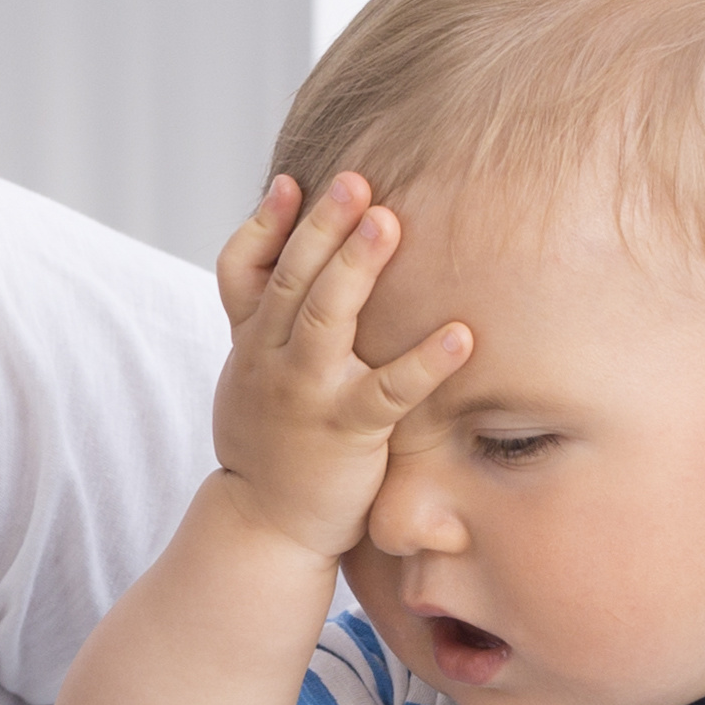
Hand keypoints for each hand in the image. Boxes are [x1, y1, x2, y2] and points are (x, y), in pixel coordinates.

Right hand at [203, 173, 474, 557]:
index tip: (292, 181)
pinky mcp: (347, 429)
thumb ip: (264, 316)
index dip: (264, 224)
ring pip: (326, 320)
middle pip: (292, 280)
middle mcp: (272, 358)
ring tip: (389, 223)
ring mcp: (307, 393)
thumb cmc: (269, 438)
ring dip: (356, 269)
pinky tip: (462, 336)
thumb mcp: (248, 371)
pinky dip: (425, 362)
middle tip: (356, 181)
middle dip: (322, 226)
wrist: (263, 523)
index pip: (241, 270)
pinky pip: (390, 391)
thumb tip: (287, 251)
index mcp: (251, 339)